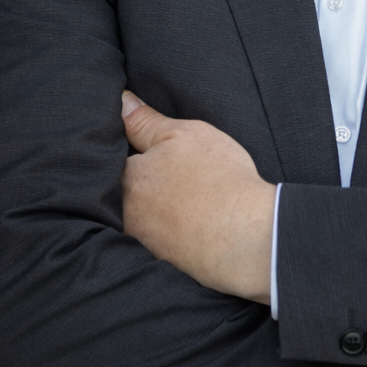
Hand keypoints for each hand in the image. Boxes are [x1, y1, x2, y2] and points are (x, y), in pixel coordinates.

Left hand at [119, 91, 274, 302]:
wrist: (246, 237)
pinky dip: (173, 234)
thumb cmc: (217, 180)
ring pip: (144, 218)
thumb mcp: (185, 135)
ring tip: (187, 202)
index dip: (140, 154)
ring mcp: (144, 242)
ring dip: (158, 211)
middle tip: (177, 179)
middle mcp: (127, 213)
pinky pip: (162, 242)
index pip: (120, 160)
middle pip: (129, 192)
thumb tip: (122, 102)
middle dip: (146, 185)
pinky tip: (193, 227)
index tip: (161, 156)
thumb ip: (147, 120)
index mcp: (128, 178)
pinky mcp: (164, 264)